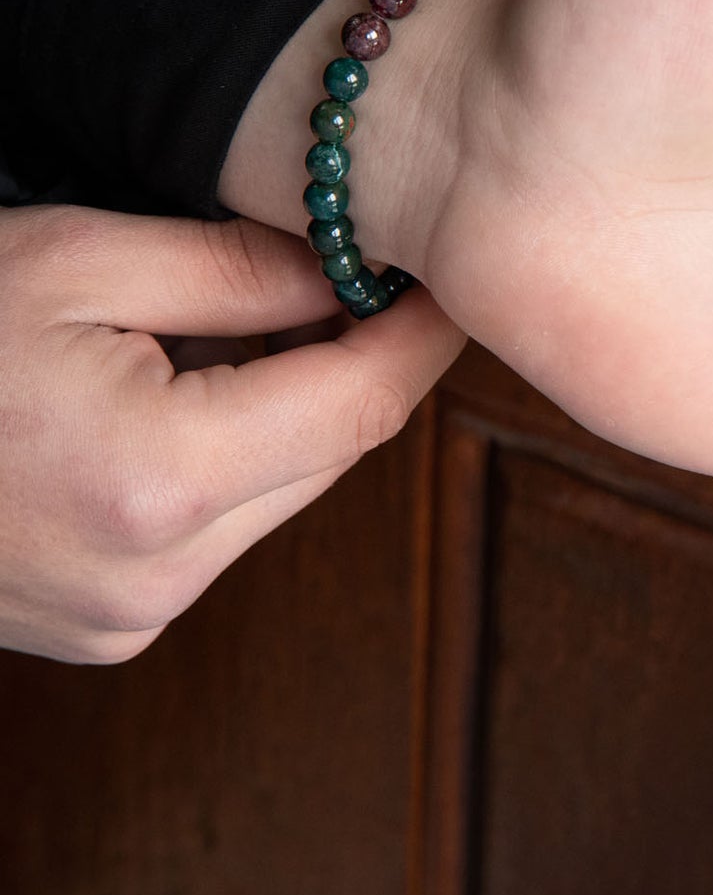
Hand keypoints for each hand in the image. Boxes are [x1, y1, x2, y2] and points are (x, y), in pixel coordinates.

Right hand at [0, 207, 463, 661]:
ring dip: (292, 413)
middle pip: (331, 453)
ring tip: (238, 328)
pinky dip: (234, 462)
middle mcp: (157, 577)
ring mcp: (130, 618)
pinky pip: (222, 531)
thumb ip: (236, 270)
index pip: (361, 404)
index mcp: (157, 481)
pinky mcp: (108, 630)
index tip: (454, 283)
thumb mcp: (75, 264)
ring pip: (283, 493)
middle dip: (355, 364)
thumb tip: (353, 268)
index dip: (421, 337)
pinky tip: (185, 399)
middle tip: (353, 277)